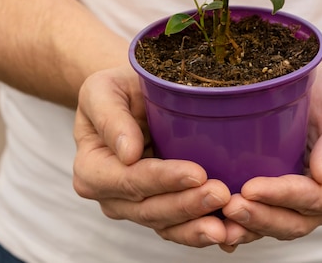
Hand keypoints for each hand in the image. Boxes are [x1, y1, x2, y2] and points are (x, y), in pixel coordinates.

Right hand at [73, 68, 236, 246]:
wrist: (129, 92)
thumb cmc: (115, 88)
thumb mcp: (103, 90)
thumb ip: (110, 118)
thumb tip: (128, 153)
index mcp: (92, 169)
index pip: (129, 179)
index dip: (163, 179)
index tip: (197, 173)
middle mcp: (111, 195)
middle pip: (150, 209)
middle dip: (187, 205)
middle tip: (221, 194)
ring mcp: (135, 206)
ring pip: (166, 224)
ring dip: (197, 225)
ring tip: (228, 223)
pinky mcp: (160, 207)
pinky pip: (179, 226)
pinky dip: (202, 229)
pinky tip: (229, 233)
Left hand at [219, 61, 321, 246]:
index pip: (319, 198)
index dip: (284, 196)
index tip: (252, 188)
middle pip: (296, 220)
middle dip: (262, 217)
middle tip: (229, 206)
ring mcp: (306, 200)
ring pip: (278, 223)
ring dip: (249, 224)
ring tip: (219, 216)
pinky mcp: (284, 192)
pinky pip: (265, 212)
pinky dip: (244, 220)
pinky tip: (218, 220)